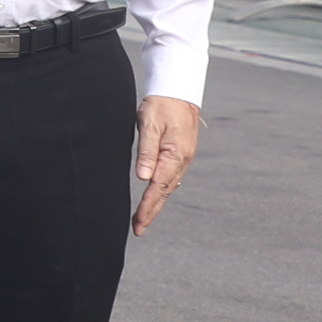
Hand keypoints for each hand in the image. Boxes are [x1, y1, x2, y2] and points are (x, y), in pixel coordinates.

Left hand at [133, 95, 200, 234]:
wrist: (178, 91)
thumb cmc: (161, 105)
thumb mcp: (149, 125)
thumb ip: (146, 152)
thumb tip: (143, 178)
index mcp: (175, 156)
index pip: (158, 187)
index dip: (148, 206)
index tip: (138, 222)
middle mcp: (182, 160)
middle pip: (165, 192)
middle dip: (151, 211)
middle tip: (138, 229)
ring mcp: (183, 158)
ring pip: (169, 186)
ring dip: (157, 203)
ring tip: (143, 218)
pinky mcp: (181, 154)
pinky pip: (171, 177)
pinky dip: (162, 190)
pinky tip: (156, 197)